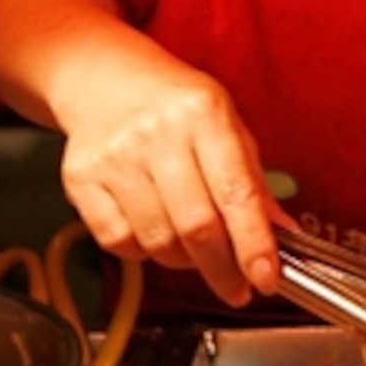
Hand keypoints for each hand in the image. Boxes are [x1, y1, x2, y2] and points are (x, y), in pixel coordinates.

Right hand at [46, 33, 285, 305]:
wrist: (103, 78)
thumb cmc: (174, 105)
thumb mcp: (227, 125)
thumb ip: (253, 182)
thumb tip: (283, 235)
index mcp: (204, 114)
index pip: (236, 193)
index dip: (254, 244)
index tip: (266, 278)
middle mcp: (157, 134)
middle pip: (196, 226)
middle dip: (223, 270)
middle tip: (237, 287)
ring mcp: (115, 157)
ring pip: (158, 241)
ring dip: (184, 262)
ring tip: (195, 250)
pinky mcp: (81, 179)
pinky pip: (118, 241)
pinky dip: (143, 252)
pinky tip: (154, 233)